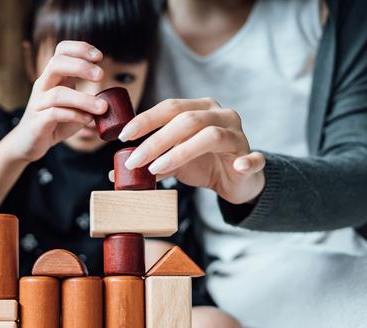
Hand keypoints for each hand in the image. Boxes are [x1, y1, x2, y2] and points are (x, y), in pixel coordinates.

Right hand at [4, 41, 107, 161]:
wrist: (29, 143)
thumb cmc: (54, 123)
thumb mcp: (74, 107)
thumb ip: (88, 100)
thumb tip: (112, 100)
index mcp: (53, 78)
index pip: (62, 50)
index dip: (80, 48)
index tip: (99, 57)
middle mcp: (43, 86)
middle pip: (56, 63)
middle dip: (81, 66)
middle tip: (101, 76)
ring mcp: (38, 104)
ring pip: (58, 94)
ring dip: (84, 99)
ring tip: (102, 108)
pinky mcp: (37, 122)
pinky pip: (54, 114)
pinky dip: (74, 115)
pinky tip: (87, 120)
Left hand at [118, 98, 265, 203]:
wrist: (235, 181)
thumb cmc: (202, 164)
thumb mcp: (172, 162)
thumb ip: (149, 162)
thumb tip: (115, 171)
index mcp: (200, 109)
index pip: (170, 107)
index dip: (146, 119)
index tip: (123, 136)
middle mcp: (220, 115)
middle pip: (186, 120)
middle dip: (156, 140)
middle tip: (133, 160)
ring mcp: (238, 135)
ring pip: (211, 135)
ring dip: (181, 152)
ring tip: (156, 169)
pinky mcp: (251, 157)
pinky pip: (252, 158)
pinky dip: (246, 161)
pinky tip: (237, 166)